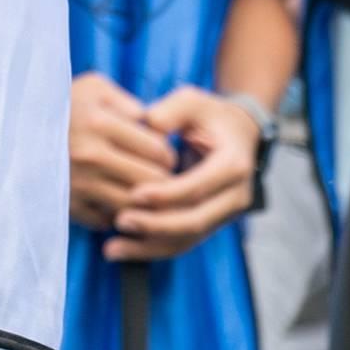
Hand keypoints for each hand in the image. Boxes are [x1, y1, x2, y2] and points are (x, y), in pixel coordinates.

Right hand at [68, 70, 175, 230]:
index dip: (168, 154)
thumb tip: (157, 127)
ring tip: (140, 189)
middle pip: (152, 181)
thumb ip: (128, 102)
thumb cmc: (60, 104)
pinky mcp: (66, 204)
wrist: (10, 129)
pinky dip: (114, 213)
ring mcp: (76, 183)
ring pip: (134, 204)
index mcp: (98, 123)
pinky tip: (112, 199)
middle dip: (163, 179)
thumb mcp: (93, 87)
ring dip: (143, 201)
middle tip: (157, 174)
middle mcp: (88, 155)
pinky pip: (106, 220)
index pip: (159, 150)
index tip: (163, 154)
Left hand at [105, 87, 266, 258]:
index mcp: (233, 164)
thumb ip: (169, 111)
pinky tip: (122, 248)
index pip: (198, 187)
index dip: (167, 194)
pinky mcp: (210, 223)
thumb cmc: (209, 114)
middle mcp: (235, 195)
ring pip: (187, 240)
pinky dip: (152, 248)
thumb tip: (146, 125)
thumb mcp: (191, 101)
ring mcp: (225, 214)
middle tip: (119, 221)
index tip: (135, 193)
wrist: (237, 132)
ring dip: (149, 246)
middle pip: (195, 221)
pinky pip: (182, 242)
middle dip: (155, 225)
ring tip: (112, 248)